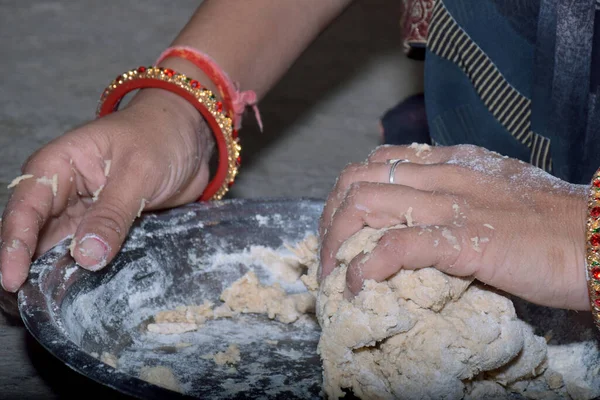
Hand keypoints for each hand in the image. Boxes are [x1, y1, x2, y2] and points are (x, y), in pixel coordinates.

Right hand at [0, 89, 213, 292]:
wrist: (189, 137)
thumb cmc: (160, 137)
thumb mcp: (138, 172)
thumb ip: (112, 213)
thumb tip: (86, 258)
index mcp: (58, 166)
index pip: (25, 210)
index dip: (13, 247)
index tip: (12, 281)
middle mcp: (61, 192)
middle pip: (30, 236)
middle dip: (22, 271)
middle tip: (24, 308)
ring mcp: (81, 213)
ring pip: (53, 250)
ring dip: (48, 278)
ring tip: (42, 313)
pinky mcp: (102, 228)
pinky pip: (83, 254)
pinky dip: (77, 275)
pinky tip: (73, 300)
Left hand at [319, 144, 588, 309]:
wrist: (599, 237)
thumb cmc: (553, 224)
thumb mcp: (496, 194)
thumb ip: (458, 195)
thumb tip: (424, 219)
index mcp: (451, 161)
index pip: (378, 163)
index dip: (347, 193)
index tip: (340, 226)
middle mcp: (444, 174)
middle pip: (357, 180)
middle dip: (330, 217)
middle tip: (327, 253)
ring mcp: (452, 204)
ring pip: (365, 205)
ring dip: (336, 242)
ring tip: (333, 273)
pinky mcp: (464, 239)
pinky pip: (396, 245)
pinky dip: (366, 266)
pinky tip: (358, 285)